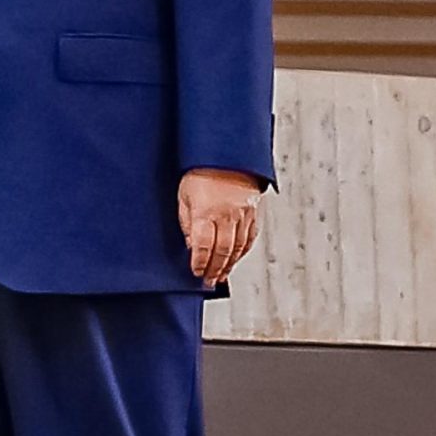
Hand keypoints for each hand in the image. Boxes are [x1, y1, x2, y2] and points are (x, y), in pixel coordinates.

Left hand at [178, 168, 262, 286]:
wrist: (225, 154)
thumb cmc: (199, 172)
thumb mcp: (183, 196)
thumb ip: (187, 222)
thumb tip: (191, 245)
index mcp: (206, 212)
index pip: (203, 247)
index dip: (200, 263)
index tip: (196, 273)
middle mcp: (227, 215)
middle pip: (222, 251)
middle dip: (214, 269)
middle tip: (208, 281)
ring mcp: (242, 214)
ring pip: (238, 247)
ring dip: (229, 265)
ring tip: (220, 275)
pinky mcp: (252, 212)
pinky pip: (249, 237)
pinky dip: (242, 252)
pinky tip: (235, 259)